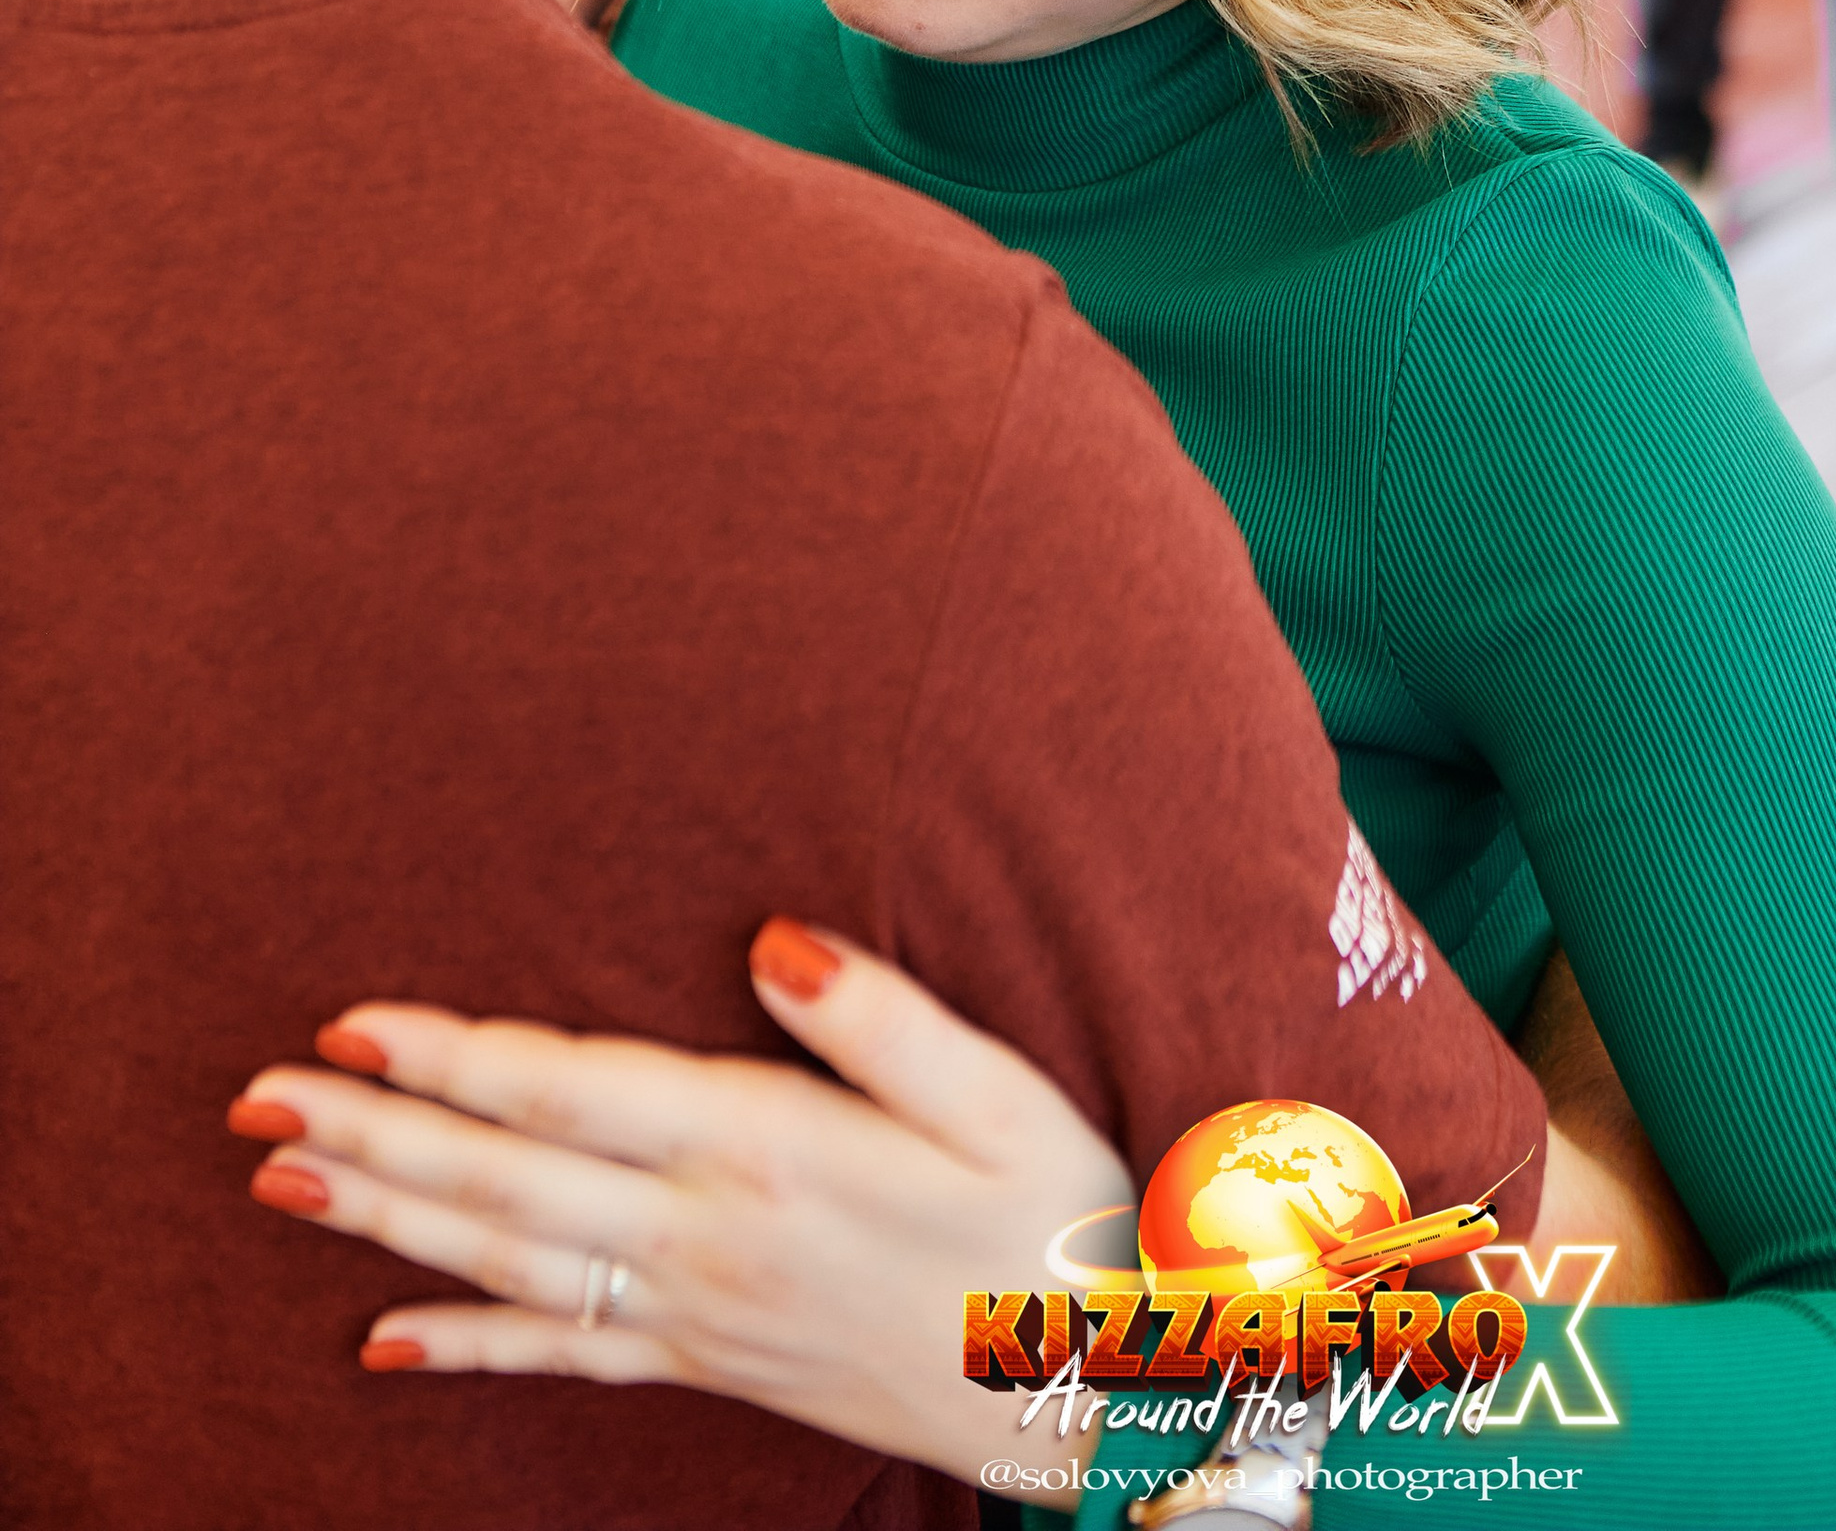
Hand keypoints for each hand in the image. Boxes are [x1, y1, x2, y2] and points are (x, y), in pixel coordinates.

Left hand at [226, 920, 1130, 1492]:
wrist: (1091, 1389)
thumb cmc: (1054, 1217)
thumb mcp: (997, 1092)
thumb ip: (879, 1016)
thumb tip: (769, 938)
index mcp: (766, 1153)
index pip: (571, 1097)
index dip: (454, 1061)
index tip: (349, 1026)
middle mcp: (706, 1239)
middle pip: (505, 1182)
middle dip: (372, 1138)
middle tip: (252, 1103)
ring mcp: (699, 1314)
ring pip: (507, 1264)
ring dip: (386, 1222)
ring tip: (282, 1184)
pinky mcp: (713, 1363)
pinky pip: (564, 1358)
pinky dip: (466, 1347)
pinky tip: (381, 1344)